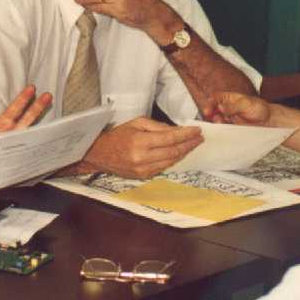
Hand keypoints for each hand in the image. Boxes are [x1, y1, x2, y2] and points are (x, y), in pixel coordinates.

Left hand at [0, 85, 52, 174]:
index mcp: (3, 124)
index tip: (31, 88)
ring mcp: (18, 142)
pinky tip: (48, 140)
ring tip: (52, 121)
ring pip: (32, 130)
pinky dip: (40, 143)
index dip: (23, 99)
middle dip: (38, 106)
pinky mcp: (20, 154)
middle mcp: (13, 131)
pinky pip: (32, 148)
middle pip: (28, 117)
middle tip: (47, 95)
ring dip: (41, 124)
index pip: (15, 109)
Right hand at [84, 117, 202, 178]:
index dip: (186, 135)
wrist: (99, 153)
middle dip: (189, 144)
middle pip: (173, 152)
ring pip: (170, 162)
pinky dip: (173, 160)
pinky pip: (163, 168)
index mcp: (140, 141)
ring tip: (192, 145)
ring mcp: (142, 169)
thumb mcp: (136, 123)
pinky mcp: (142, 176)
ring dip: (183, 153)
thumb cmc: (118, 135)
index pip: (170, 138)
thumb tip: (177, 131)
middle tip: (199, 138)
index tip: (197, 130)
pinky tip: (179, 153)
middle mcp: (142, 157)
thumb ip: (157, 127)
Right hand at [204, 91, 271, 125]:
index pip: (214, 99)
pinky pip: (222, 129)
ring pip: (215, 120)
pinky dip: (220, 130)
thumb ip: (233, 106)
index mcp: (228, 98)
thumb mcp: (246, 104)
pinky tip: (222, 131)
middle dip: (210, 115)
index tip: (208, 111)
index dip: (209, 104)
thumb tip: (221, 107)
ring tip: (220, 124)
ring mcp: (227, 118)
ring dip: (215, 123)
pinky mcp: (230, 127)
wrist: (268, 120)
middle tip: (215, 120)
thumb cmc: (259, 108)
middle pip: (212, 110)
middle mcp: (225, 108)